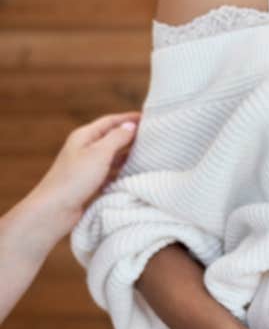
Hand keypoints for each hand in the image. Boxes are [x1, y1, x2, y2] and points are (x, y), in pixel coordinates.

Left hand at [26, 112, 140, 243]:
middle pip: (112, 137)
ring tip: (149, 154)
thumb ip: (117, 138)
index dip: (129, 118)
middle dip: (131, 135)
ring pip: (113, 155)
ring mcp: (87, 166)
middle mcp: (85, 148)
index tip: (149, 118)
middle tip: (153, 136)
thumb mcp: (99, 153)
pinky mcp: (90, 182)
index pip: (110, 121)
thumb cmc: (75, 179)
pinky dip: (123, 171)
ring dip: (128, 154)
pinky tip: (134, 174)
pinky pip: (111, 172)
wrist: (54, 210)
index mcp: (84, 136)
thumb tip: (131, 126)